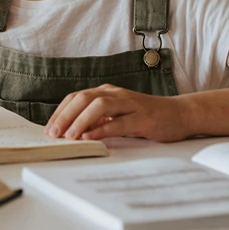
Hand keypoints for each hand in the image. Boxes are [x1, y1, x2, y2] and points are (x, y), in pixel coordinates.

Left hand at [44, 84, 189, 142]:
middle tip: (52, 133)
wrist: (179, 114)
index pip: (76, 97)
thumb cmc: (146, 117)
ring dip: (80, 121)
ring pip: (99, 106)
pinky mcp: (142, 117)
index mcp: (107, 92)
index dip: (60, 112)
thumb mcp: (118, 116)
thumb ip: (98, 120)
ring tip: (68, 136)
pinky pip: (118, 122)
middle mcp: (116, 94)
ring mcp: (129, 104)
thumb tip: (72, 131)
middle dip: (65, 116)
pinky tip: (90, 137)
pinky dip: (102, 129)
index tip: (49, 128)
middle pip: (83, 98)